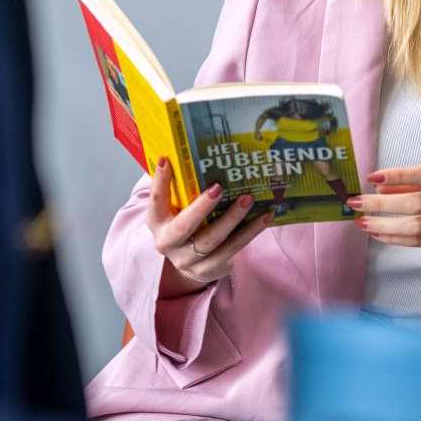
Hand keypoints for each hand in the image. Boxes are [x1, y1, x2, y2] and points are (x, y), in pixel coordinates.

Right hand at [147, 157, 271, 293]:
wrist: (190, 263)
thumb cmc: (186, 224)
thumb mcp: (176, 208)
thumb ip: (179, 186)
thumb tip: (184, 151)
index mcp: (157, 223)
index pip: (155, 201)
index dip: (159, 182)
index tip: (166, 160)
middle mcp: (169, 243)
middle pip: (185, 226)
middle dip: (201, 207)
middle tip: (218, 187)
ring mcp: (190, 260)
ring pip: (213, 240)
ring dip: (233, 218)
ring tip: (249, 198)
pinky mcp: (211, 269)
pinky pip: (233, 249)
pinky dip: (251, 232)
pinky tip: (265, 217)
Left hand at [347, 163, 420, 250]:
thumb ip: (418, 181)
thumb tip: (381, 185)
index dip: (398, 176)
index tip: (372, 177)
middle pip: (417, 204)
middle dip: (382, 205)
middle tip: (356, 203)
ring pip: (416, 228)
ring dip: (385, 226)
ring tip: (362, 222)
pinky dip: (398, 239)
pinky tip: (380, 234)